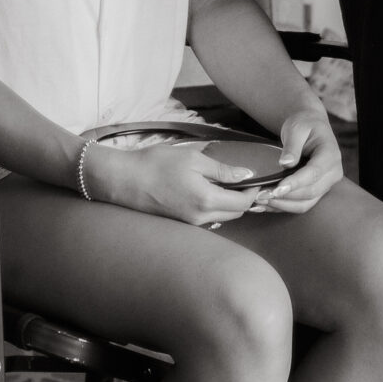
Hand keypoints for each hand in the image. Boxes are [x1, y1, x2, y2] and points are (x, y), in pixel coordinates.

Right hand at [88, 142, 258, 227]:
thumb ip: (222, 169)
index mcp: (206, 200)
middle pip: (235, 213)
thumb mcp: (193, 158)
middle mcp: (201, 218)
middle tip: (249, 181)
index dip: (255, 191)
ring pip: (223, 217)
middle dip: (246, 199)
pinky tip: (212, 191)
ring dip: (231, 204)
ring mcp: (190, 223)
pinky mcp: (182, 223)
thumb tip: (246, 175)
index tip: (258, 178)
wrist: (124, 180)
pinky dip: (216, 207)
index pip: (243, 203)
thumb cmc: (156, 164)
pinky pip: (208, 218)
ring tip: (232, 184)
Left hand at [252, 110, 342, 213]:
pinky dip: (283, 207)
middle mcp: (332, 173)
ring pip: (306, 203)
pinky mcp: (316, 191)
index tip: (277, 189)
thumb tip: (286, 164)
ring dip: (283, 205)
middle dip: (285, 197)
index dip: (296, 183)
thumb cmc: (304, 124)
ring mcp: (326, 184)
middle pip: (310, 192)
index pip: (314, 173)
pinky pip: (301, 204)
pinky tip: (266, 205)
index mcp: (330, 154)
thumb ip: (292, 145)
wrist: (311, 126)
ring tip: (260, 201)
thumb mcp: (296, 128)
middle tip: (261, 195)